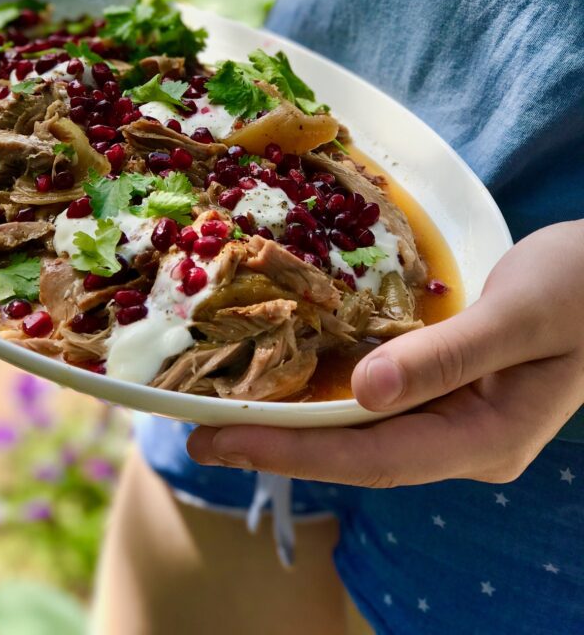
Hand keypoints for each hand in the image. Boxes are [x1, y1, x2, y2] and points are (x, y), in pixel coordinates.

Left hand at [188, 220, 583, 485]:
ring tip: (226, 415)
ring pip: (364, 430)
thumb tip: (364, 392)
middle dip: (280, 446)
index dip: (296, 453)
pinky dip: (329, 394)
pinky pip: (379, 399)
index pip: (375, 457)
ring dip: (297, 424)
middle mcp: (464, 442)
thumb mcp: (518, 317)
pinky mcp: (449, 388)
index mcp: (487, 440)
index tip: (225, 441)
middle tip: (201, 435)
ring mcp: (456, 417)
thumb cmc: (582, 289)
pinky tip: (289, 382)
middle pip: (359, 453)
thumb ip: (446, 357)